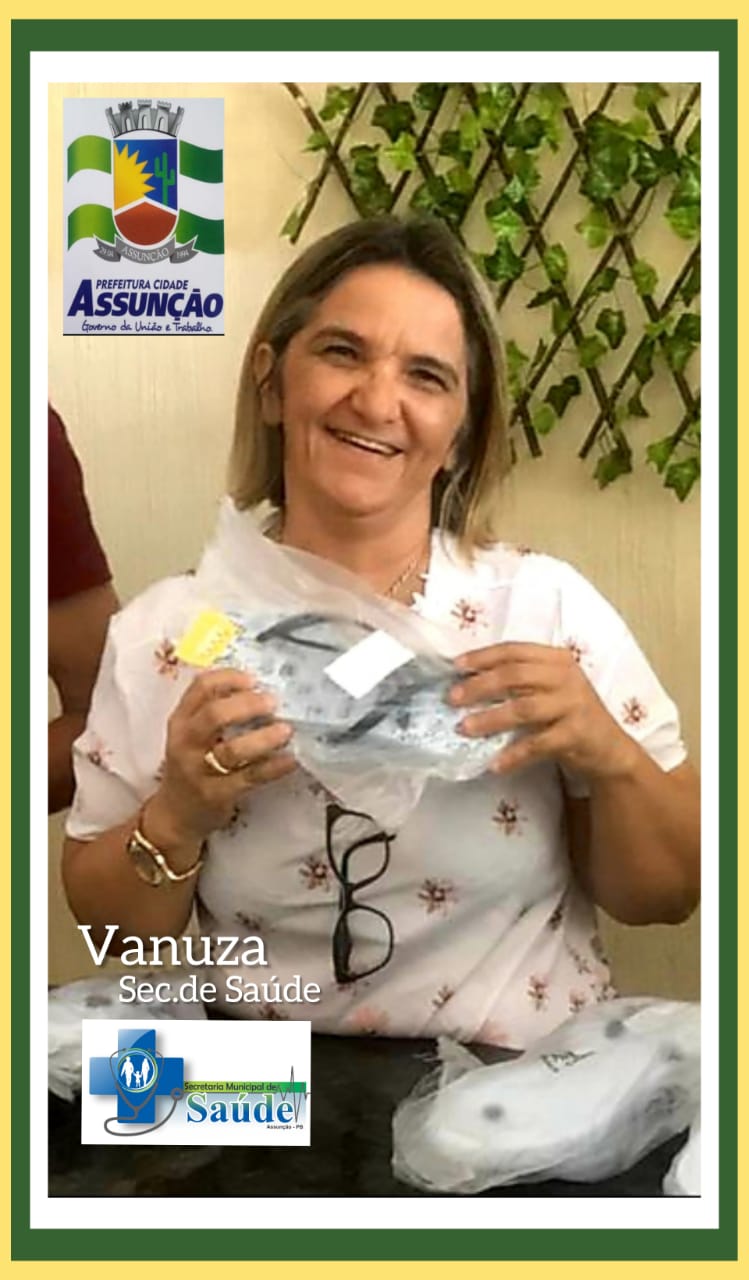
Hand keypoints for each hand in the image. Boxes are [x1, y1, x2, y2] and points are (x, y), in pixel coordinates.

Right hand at [146, 668, 295, 845]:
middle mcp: (186, 743)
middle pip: (215, 714)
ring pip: (232, 750)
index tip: (253, 679)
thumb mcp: (192, 735)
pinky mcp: (216, 795)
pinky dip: (273, 767)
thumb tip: (258, 689)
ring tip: (285, 730)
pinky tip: (290, 759)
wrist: (175, 814)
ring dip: (264, 737)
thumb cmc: (192, 766)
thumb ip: (213, 711)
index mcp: (181, 721)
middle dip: (248, 704)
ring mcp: (199, 770)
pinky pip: (249, 777)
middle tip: (272, 702)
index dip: (229, 678)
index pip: (200, 687)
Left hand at [449, 642, 639, 779]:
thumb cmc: (570, 716)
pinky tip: (495, 764)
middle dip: (480, 685)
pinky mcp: (577, 734)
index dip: (483, 656)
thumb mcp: (550, 689)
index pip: (515, 650)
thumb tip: (468, 683)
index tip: (456, 666)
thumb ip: (520, 681)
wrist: (610, 749)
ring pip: (524, 708)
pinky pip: (538, 744)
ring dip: (491, 718)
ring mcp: (573, 704)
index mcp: (557, 659)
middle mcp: (567, 677)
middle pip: (516, 675)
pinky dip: (514, 754)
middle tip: (452, 698)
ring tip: (465, 728)